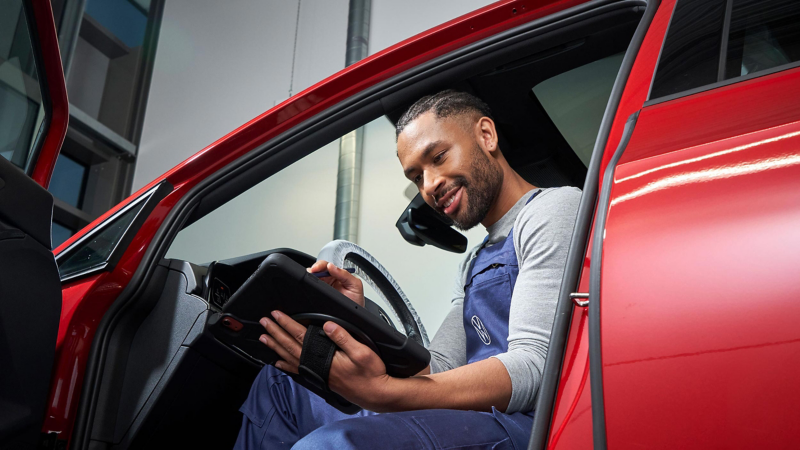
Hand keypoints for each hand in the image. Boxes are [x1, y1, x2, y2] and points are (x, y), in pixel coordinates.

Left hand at [259, 310, 390, 409]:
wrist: (375, 393)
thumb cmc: (370, 374)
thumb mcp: (361, 351)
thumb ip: (343, 337)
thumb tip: (327, 325)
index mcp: (324, 356)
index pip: (300, 336)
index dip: (287, 324)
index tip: (277, 314)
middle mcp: (316, 366)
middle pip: (290, 346)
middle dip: (276, 332)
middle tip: (265, 322)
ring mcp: (316, 373)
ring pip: (290, 357)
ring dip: (276, 347)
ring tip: (265, 338)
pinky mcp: (319, 377)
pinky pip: (297, 370)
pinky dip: (286, 365)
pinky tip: (278, 362)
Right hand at [308, 260, 364, 306]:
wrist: (353, 315)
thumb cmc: (356, 300)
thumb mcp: (355, 285)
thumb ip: (345, 274)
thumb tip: (332, 266)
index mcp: (339, 274)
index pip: (328, 266)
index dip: (321, 265)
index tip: (316, 268)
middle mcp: (331, 279)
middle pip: (319, 270)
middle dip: (313, 270)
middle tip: (311, 273)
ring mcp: (324, 287)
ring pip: (314, 279)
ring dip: (310, 277)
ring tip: (309, 279)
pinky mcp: (320, 295)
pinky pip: (313, 288)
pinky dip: (309, 286)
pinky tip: (310, 286)